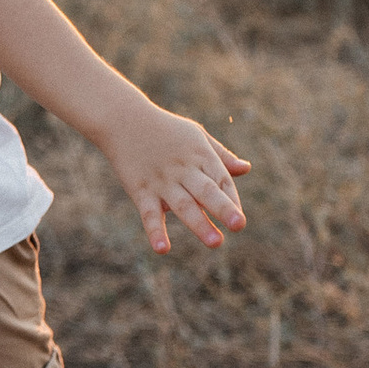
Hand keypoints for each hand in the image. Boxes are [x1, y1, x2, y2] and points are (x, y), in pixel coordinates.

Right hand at [98, 103, 248, 256]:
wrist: (122, 118)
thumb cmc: (165, 129)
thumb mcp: (196, 135)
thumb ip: (220, 155)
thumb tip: (246, 169)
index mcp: (200, 155)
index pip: (221, 179)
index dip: (232, 199)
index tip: (239, 220)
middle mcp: (183, 169)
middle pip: (206, 191)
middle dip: (223, 208)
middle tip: (239, 225)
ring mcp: (162, 180)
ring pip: (183, 205)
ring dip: (199, 224)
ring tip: (216, 243)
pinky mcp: (141, 190)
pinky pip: (149, 213)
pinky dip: (155, 231)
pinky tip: (162, 249)